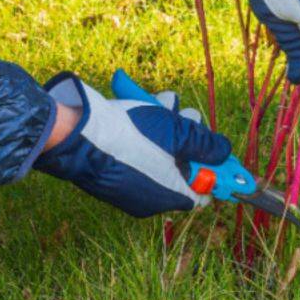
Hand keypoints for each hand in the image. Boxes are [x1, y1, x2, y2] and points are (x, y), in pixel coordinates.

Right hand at [34, 75, 230, 216]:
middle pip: (181, 168)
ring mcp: (129, 185)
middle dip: (187, 138)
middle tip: (186, 116)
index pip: (202, 192)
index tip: (216, 150)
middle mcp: (149, 197)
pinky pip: (137, 153)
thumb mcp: (177, 134)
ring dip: (166, 127)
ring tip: (164, 103)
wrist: (75, 135)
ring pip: (159, 154)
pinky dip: (144, 132)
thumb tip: (223, 151)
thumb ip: (205, 144)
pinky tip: (144, 106)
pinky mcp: (112, 170)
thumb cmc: (131, 136)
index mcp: (169, 196)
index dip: (213, 170)